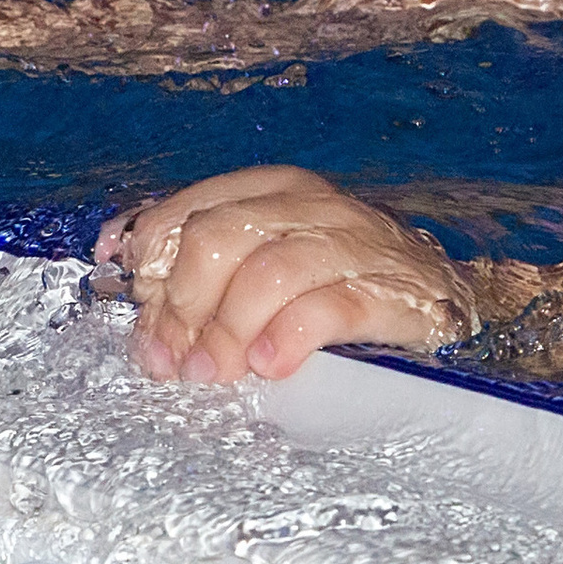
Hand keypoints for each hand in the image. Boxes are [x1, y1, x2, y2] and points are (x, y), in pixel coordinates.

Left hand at [92, 166, 479, 381]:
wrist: (439, 293)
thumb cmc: (335, 279)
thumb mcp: (264, 258)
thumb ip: (199, 267)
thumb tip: (124, 281)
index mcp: (271, 190)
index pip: (188, 213)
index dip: (153, 271)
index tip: (144, 323)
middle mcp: (310, 205)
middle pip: (219, 238)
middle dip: (185, 306)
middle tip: (176, 362)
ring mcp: (352, 244)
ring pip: (268, 271)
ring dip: (228, 331)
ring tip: (217, 373)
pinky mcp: (390, 291)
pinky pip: (329, 306)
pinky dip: (288, 337)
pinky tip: (270, 365)